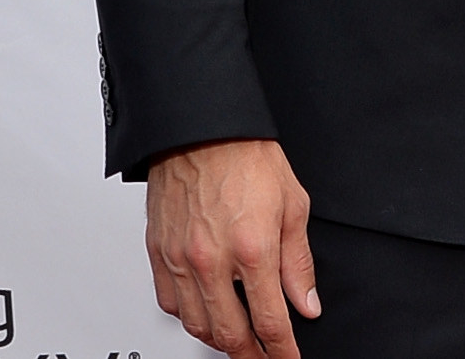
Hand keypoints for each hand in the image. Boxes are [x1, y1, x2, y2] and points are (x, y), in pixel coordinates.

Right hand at [146, 138, 319, 356]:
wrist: (203, 128)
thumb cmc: (246, 156)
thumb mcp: (293, 204)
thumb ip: (299, 261)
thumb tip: (305, 301)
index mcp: (252, 249)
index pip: (270, 322)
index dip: (282, 350)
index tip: (287, 358)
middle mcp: (212, 260)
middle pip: (230, 335)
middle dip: (250, 354)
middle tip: (263, 356)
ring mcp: (181, 259)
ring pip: (197, 325)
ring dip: (219, 339)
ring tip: (236, 339)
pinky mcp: (159, 253)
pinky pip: (169, 303)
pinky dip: (187, 316)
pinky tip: (202, 312)